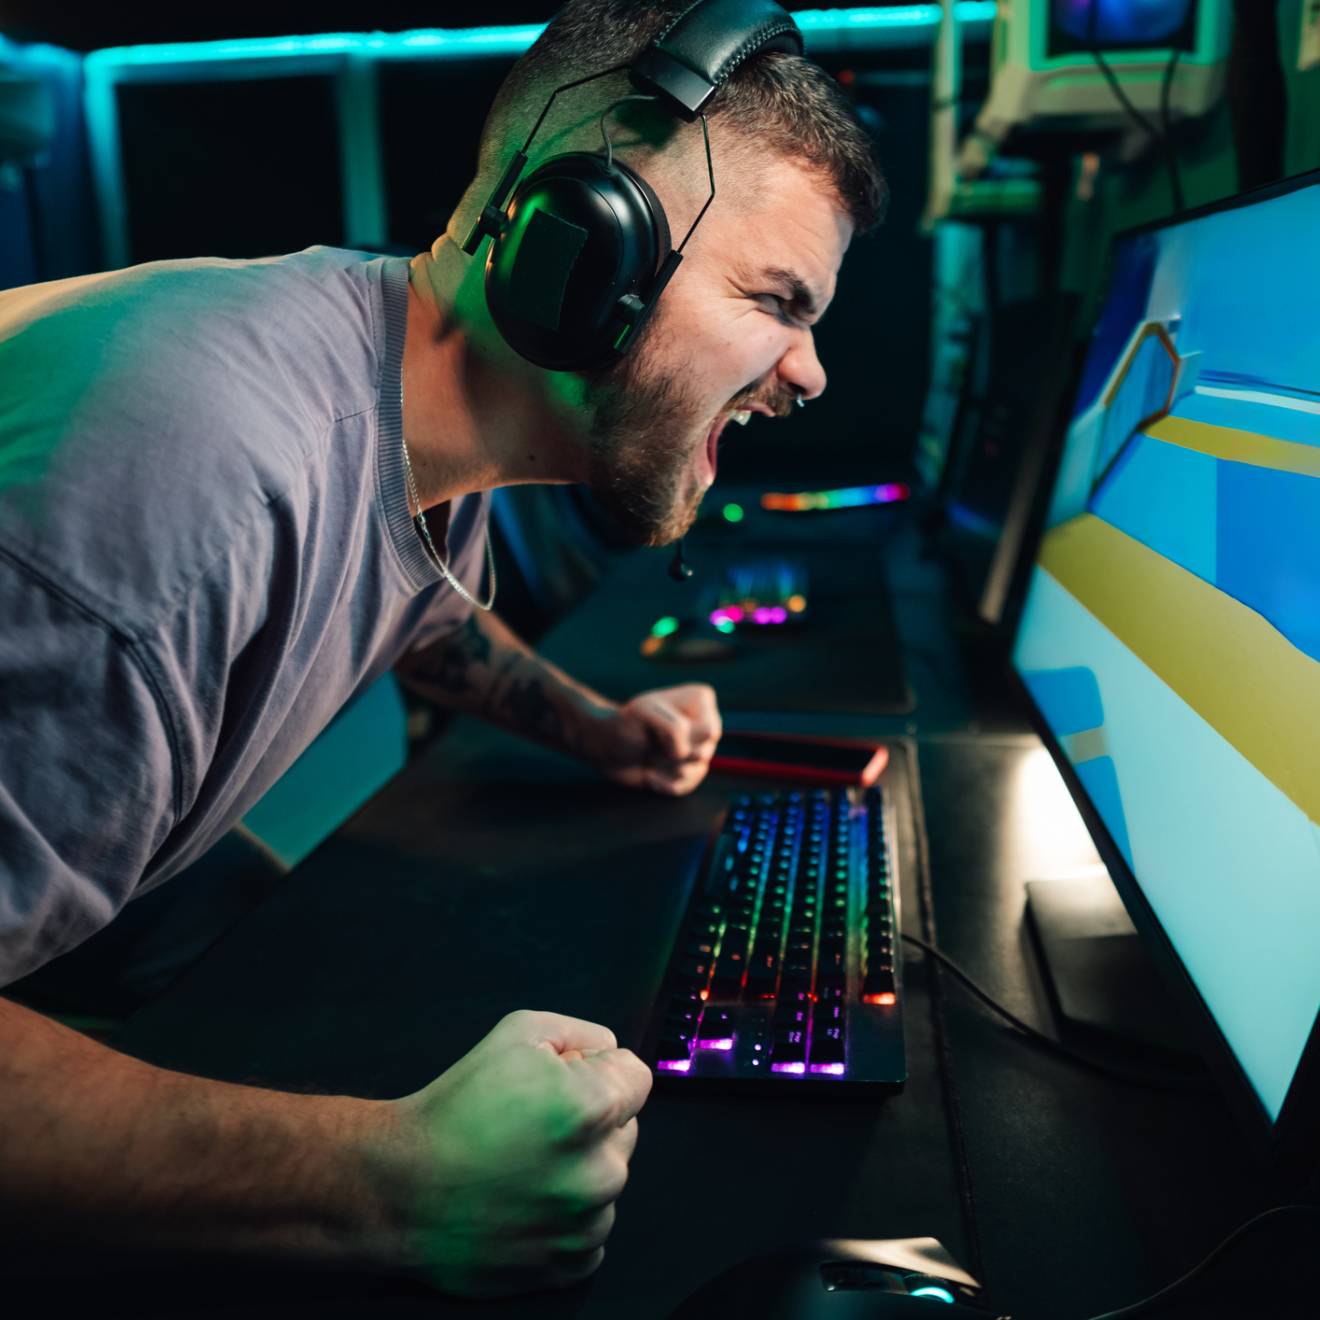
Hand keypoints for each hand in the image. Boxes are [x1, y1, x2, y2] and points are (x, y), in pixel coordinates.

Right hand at [379, 1011, 651, 1296]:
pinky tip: (524, 1200)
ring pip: (608, 1179)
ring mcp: (588, 1224)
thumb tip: (610, 1054)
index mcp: (593, 1107)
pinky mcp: (572, 1263)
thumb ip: (581, 1035)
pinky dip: (567, 1216)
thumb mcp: (518, 1034)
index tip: (562, 1083)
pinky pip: (592, 1228)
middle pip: (625, 1129)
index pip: (637, 1076)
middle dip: (591, 1122)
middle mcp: (601, 1170)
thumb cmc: (454, 1110)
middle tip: (533, 1125)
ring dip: (580, 1171)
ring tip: (523, 1165)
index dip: (597, 1071)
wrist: (400, 1190)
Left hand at [592, 683, 721, 795]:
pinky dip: (666, 784)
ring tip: (649, 755)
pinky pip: (689, 786)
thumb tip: (684, 753)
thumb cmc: (624, 724)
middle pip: (703, 752)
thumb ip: (672, 726)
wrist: (607, 747)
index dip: (682, 738)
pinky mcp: (690, 769)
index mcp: (701, 699)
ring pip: (696, 771)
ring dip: (665, 769)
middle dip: (671, 754)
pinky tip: (651, 774)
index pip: (709, 731)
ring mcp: (700, 746)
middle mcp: (705, 722)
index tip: (657, 728)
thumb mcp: (644, 712)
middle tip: (651, 742)